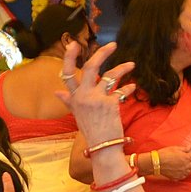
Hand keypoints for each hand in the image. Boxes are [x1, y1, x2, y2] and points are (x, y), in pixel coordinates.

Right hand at [56, 42, 137, 168]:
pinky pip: (121, 91)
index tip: (74, 44)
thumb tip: (57, 92)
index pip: (67, 74)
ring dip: (122, 68)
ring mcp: (96, 99)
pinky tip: (132, 87)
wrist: (102, 147)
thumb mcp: (77, 114)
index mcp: (74, 98)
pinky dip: (128, 89)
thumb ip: (69, 100)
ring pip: (110, 76)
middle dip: (102, 53)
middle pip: (91, 67)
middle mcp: (83, 96)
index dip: (70, 57)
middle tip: (113, 45)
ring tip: (131, 65)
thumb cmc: (90, 130)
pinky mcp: (110, 104)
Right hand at [155, 143, 190, 180]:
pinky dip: (182, 174)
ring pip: (188, 171)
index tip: (185, 154)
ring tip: (180, 166)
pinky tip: (178, 171)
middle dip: (189, 162)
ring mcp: (182, 173)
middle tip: (183, 160)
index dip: (188, 155)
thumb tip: (190, 147)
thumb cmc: (165, 154)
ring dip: (186, 168)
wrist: (157, 162)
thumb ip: (184, 148)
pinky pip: (183, 177)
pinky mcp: (177, 177)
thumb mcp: (175, 148)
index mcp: (186, 158)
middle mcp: (186, 166)